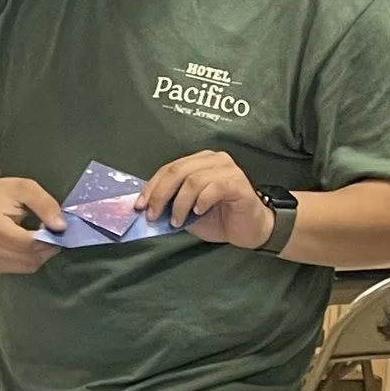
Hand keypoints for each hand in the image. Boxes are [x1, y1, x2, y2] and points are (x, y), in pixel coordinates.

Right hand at [0, 170, 64, 274]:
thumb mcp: (24, 188)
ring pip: (27, 266)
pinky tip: (27, 244)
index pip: (28, 244)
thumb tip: (61, 226)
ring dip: (39, 254)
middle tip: (50, 232)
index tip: (56, 229)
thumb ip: (45, 204)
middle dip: (46, 247)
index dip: (48, 239)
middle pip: (29, 258)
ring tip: (38, 236)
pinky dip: (29, 258)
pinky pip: (20, 268)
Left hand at [143, 150, 277, 248]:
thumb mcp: (188, 212)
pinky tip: (198, 212)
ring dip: (180, 203)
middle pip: (178, 170)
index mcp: (199, 162)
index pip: (169, 168)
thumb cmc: (220, 219)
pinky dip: (201, 201)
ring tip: (177, 221)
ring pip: (193, 179)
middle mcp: (213, 160)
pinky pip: (214, 187)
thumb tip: (147, 207)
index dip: (152, 187)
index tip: (140, 205)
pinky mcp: (238, 183)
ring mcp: (227, 169)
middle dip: (160, 194)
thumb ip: (171, 204)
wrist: (250, 230)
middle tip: (153, 214)